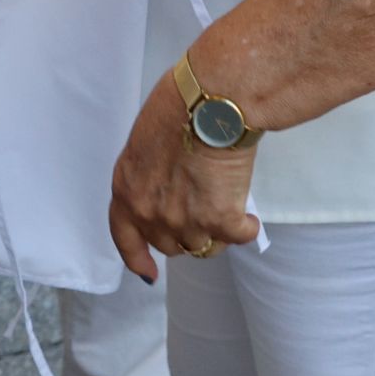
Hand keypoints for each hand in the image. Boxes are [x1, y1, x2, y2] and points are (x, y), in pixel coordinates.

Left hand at [109, 74, 259, 281]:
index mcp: (127, 190)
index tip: (148, 272)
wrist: (208, 103)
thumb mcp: (145, 144)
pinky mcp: (220, 221)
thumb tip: (169, 188)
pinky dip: (246, 228)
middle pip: (170, 245)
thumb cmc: (176, 108)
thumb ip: (150, 176)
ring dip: (216, 231)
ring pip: (204, 246)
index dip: (137, 258)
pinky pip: (238, 237)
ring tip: (226, 203)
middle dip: (184, 232)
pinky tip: (249, 216)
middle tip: (201, 207)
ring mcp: (185, 221)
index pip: (125, 237)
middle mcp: (151, 213)